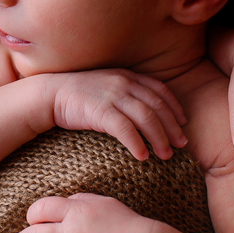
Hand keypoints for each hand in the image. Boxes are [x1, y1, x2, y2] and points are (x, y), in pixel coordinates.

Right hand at [48, 70, 187, 160]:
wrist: (50, 94)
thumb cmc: (78, 95)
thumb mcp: (107, 86)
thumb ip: (125, 93)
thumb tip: (143, 112)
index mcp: (127, 76)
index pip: (159, 89)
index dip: (174, 106)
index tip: (183, 122)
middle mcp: (123, 83)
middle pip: (157, 106)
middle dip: (172, 127)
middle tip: (182, 144)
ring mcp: (112, 96)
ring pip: (146, 118)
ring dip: (159, 138)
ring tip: (166, 155)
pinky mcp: (100, 111)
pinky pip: (125, 128)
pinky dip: (137, 143)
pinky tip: (142, 156)